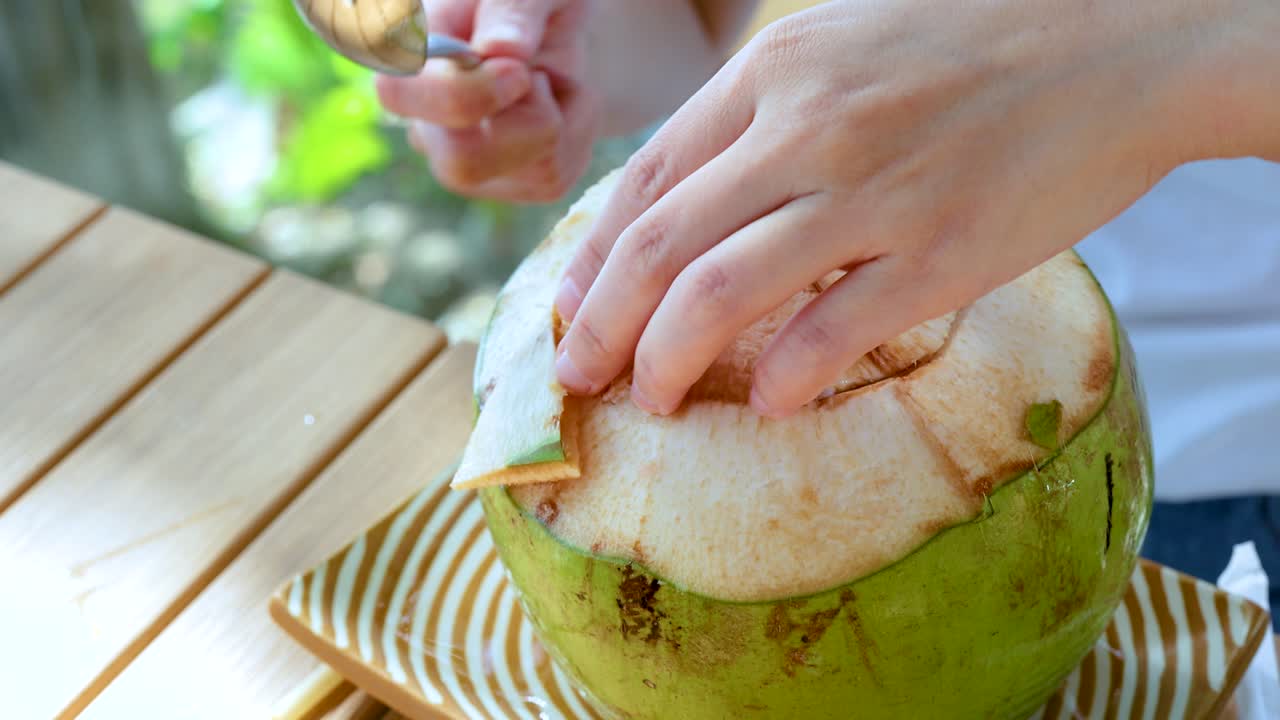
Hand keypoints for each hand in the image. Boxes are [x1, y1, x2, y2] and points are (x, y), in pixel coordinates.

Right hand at [376, 0, 596, 201]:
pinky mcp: (508, 184)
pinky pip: (553, 178)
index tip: (517, 69)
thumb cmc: (531, 1)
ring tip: (554, 79)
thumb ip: (511, 6)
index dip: (462, 94)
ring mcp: (461, 160)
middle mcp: (424, 120)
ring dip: (562, 121)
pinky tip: (565, 103)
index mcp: (406, 57)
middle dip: (529, 124)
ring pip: (519, 176)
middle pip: (461, 163)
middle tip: (541, 77)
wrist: (561, 31)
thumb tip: (500, 49)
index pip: (397, 93)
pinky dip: (579, 134)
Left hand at [554, 0, 1278, 417]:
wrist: (1120, 42)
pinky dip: (784, 380)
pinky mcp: (943, 253)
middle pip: (660, 248)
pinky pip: (831, 333)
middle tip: (578, 377)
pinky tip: (768, 404)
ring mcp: (873, 192)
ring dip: (665, 361)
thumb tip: (693, 205)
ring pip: (719, 294)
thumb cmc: (975, 43)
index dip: (592, 260)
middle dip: (599, 325)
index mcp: (774, 72)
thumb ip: (763, 114)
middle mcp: (806, 128)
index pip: (644, 182)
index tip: (570, 311)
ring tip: (652, 400)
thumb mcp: (843, 44)